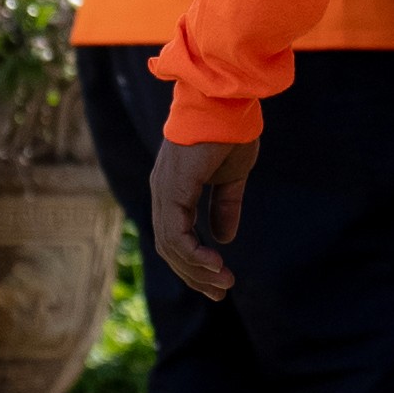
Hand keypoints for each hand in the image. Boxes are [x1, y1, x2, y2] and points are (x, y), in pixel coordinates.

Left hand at [151, 136, 258, 299]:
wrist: (228, 100)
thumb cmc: (230, 129)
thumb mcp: (231, 177)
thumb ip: (225, 206)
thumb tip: (224, 239)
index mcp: (173, 189)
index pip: (175, 238)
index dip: (195, 264)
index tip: (219, 281)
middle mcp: (162, 192)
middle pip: (170, 248)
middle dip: (195, 275)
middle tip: (221, 292)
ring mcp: (164, 191)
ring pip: (172, 246)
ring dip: (197, 270)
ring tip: (223, 283)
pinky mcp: (173, 189)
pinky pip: (177, 233)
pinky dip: (195, 254)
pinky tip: (216, 265)